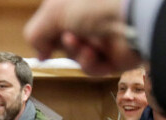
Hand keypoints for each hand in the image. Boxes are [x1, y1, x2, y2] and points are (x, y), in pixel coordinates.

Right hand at [24, 0, 141, 74]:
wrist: (130, 19)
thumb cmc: (94, 5)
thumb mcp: (52, 13)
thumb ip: (35, 33)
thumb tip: (39, 54)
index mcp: (77, 5)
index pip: (56, 22)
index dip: (47, 34)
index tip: (41, 46)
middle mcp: (91, 19)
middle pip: (64, 41)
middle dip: (60, 43)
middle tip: (62, 40)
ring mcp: (104, 38)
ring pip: (77, 56)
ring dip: (74, 52)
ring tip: (79, 43)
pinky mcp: (114, 57)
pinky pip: (91, 68)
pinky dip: (88, 62)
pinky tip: (92, 53)